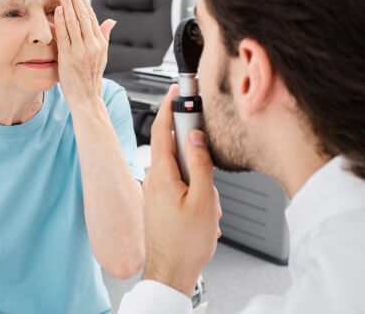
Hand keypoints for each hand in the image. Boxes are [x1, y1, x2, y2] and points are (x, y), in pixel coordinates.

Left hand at [54, 0, 114, 110]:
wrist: (87, 99)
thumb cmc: (91, 78)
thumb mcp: (102, 56)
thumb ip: (104, 36)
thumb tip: (111, 21)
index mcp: (100, 43)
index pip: (91, 16)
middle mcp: (93, 45)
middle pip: (83, 15)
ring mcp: (81, 51)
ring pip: (74, 22)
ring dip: (67, 4)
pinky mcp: (69, 58)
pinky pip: (65, 36)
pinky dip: (61, 22)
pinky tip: (57, 9)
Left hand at [142, 84, 221, 297]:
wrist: (171, 273)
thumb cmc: (185, 244)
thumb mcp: (203, 200)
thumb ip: (200, 164)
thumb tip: (195, 137)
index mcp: (161, 174)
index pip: (161, 129)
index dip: (168, 106)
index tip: (176, 91)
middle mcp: (154, 180)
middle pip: (176, 150)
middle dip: (198, 160)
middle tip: (210, 181)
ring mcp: (156, 192)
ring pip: (182, 171)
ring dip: (200, 183)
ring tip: (208, 207)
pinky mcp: (160, 202)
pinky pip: (180, 186)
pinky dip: (195, 193)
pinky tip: (203, 213)